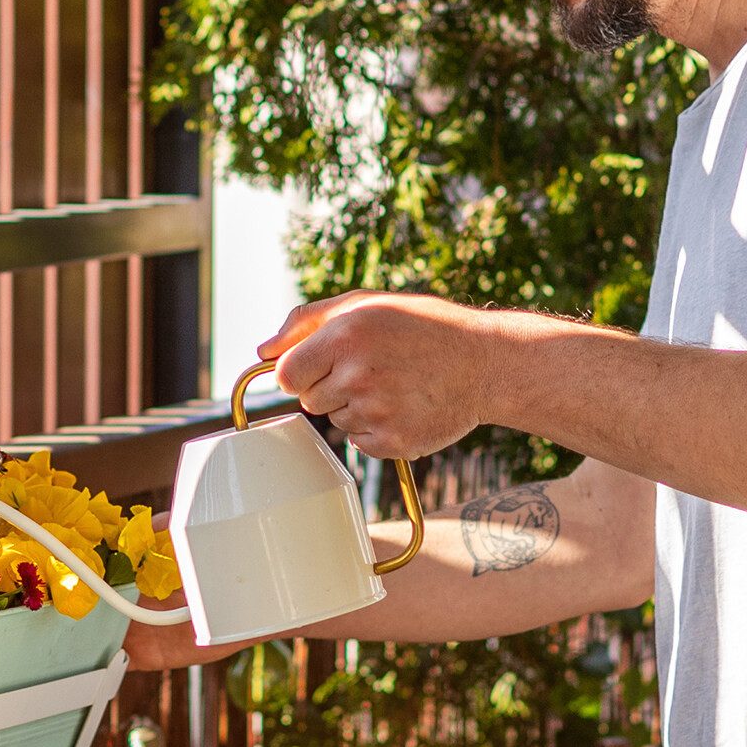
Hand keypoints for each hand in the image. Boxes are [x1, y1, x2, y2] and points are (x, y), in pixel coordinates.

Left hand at [256, 291, 502, 456]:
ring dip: (356, 407)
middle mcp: (357, 375)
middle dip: (330, 386)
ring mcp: (376, 412)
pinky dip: (376, 430)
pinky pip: (360, 442)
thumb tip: (262, 351)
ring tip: (395, 385)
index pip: (285, 374)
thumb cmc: (423, 327)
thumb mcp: (366, 305)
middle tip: (372, 370)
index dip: (301, 371)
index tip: (323, 365)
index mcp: (345, 336)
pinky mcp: (393, 442)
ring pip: (336, 421)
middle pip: (309, 399)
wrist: (484, 363)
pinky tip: (405, 406)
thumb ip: (307, 322)